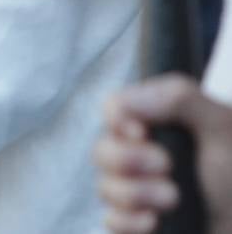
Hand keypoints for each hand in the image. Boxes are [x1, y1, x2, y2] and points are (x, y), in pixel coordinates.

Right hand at [95, 74, 231, 233]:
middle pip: (101, 149)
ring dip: (138, 195)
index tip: (142, 133)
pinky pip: (111, 221)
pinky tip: (155, 221)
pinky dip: (130, 222)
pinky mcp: (137, 222)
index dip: (118, 121)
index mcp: (160, 124)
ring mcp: (139, 190)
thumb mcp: (222, 127)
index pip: (112, 110)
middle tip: (167, 166)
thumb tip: (124, 101)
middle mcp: (143, 154)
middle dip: (129, 161)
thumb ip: (178, 98)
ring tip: (174, 199)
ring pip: (105, 187)